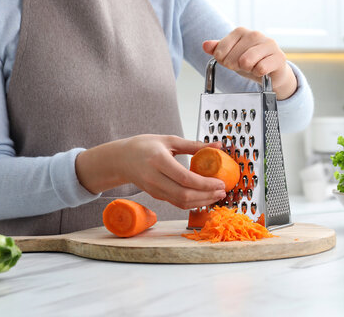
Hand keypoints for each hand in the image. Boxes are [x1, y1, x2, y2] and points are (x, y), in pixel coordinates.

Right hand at [75, 135, 226, 208]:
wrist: (121, 159)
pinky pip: (176, 203)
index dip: (205, 184)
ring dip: (202, 201)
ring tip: (216, 195)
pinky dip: (192, 203)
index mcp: (158, 161)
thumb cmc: (144, 146)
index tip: (220, 182)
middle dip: (207, 195)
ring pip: (181, 202)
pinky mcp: (156, 195)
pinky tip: (204, 197)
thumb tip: (217, 145)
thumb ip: (194, 144)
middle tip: (222, 191)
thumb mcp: (169, 140)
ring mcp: (154, 189)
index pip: (185, 178)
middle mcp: (155, 178)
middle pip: (184, 194)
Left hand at [203, 27, 296, 99]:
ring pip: (246, 61)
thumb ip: (217, 49)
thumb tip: (205, 45)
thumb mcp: (231, 56)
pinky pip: (261, 68)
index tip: (229, 62)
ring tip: (253, 67)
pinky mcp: (279, 57)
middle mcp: (255, 34)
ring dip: (247, 69)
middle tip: (243, 66)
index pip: (220, 49)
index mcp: (241, 32)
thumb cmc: (251, 62)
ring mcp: (268, 44)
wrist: (272, 72)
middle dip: (235, 66)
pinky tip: (263, 71)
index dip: (222, 60)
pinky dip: (258, 73)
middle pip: (233, 57)